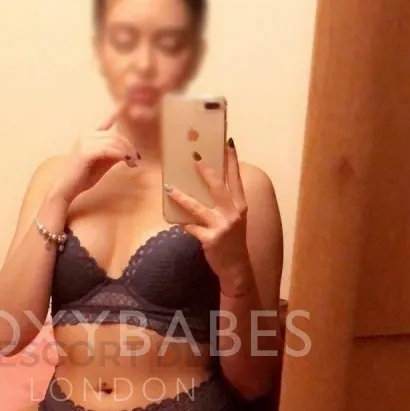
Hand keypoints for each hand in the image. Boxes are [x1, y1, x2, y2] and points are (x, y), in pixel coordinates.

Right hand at [48, 106, 139, 205]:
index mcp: (88, 135)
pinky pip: (109, 150)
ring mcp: (85, 142)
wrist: (66, 188)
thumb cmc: (83, 178)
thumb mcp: (102, 164)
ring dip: (127, 152)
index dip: (115, 113)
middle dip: (129, 147)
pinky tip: (126, 161)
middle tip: (136, 160)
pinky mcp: (85, 151)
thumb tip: (128, 152)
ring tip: (133, 163)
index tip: (124, 103)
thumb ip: (113, 155)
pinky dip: (120, 155)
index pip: (106, 123)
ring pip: (114, 142)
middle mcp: (86, 135)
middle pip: (115, 136)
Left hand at [164, 142, 252, 294]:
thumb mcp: (234, 219)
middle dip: (206, 170)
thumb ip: (224, 203)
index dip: (233, 161)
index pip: (236, 179)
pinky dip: (181, 223)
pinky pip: (191, 228)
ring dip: (182, 197)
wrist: (237, 268)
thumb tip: (205, 185)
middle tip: (195, 155)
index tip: (228, 142)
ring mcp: (221, 226)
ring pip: (198, 207)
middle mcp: (233, 213)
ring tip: (169, 188)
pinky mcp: (210, 239)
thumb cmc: (233, 241)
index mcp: (240, 205)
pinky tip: (172, 218)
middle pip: (218, 187)